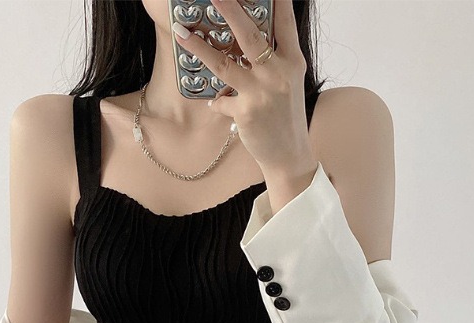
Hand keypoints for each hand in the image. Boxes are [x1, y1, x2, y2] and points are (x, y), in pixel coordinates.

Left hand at [172, 0, 313, 174]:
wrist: (289, 155)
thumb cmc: (286, 118)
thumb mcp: (288, 83)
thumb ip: (273, 60)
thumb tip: (245, 40)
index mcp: (293, 62)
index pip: (285, 23)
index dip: (278, 1)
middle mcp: (279, 74)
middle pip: (250, 35)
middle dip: (230, 10)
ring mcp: (262, 93)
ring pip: (225, 64)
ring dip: (199, 48)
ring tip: (180, 32)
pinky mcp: (246, 112)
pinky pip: (220, 100)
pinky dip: (217, 102)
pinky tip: (218, 104)